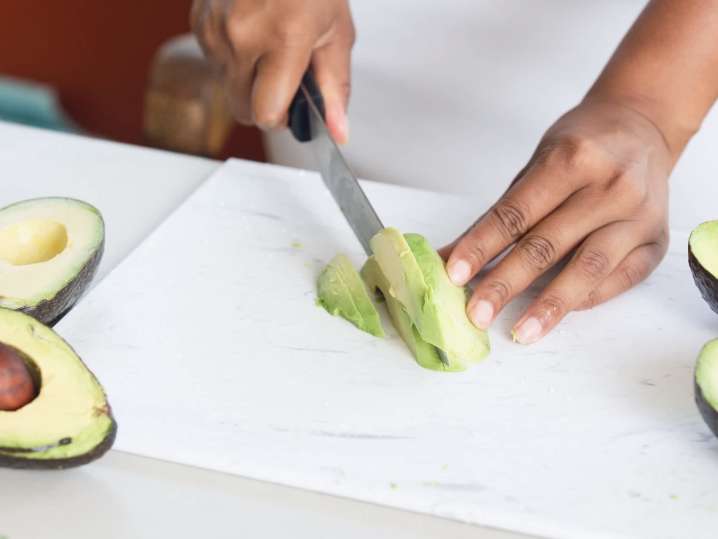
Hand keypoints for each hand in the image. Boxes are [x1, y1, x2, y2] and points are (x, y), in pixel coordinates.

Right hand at [191, 0, 354, 142]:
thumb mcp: (336, 34)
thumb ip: (335, 89)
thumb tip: (337, 132)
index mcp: (282, 39)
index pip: (266, 114)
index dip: (281, 118)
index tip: (292, 107)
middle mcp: (241, 36)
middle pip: (242, 110)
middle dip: (264, 105)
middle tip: (284, 79)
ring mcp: (215, 28)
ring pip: (226, 89)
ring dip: (247, 81)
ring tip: (271, 47)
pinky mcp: (199, 22)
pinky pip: (213, 63)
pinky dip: (233, 59)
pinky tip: (252, 34)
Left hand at [441, 98, 673, 343]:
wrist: (643, 127)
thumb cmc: (582, 146)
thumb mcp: (536, 165)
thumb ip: (500, 213)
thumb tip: (451, 256)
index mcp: (573, 159)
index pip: (516, 213)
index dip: (482, 247)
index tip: (454, 275)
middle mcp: (611, 187)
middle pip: (546, 245)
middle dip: (506, 284)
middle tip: (477, 314)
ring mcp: (639, 216)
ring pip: (587, 269)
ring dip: (549, 305)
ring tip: (520, 332)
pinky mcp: (656, 241)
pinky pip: (618, 280)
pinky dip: (585, 300)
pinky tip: (557, 314)